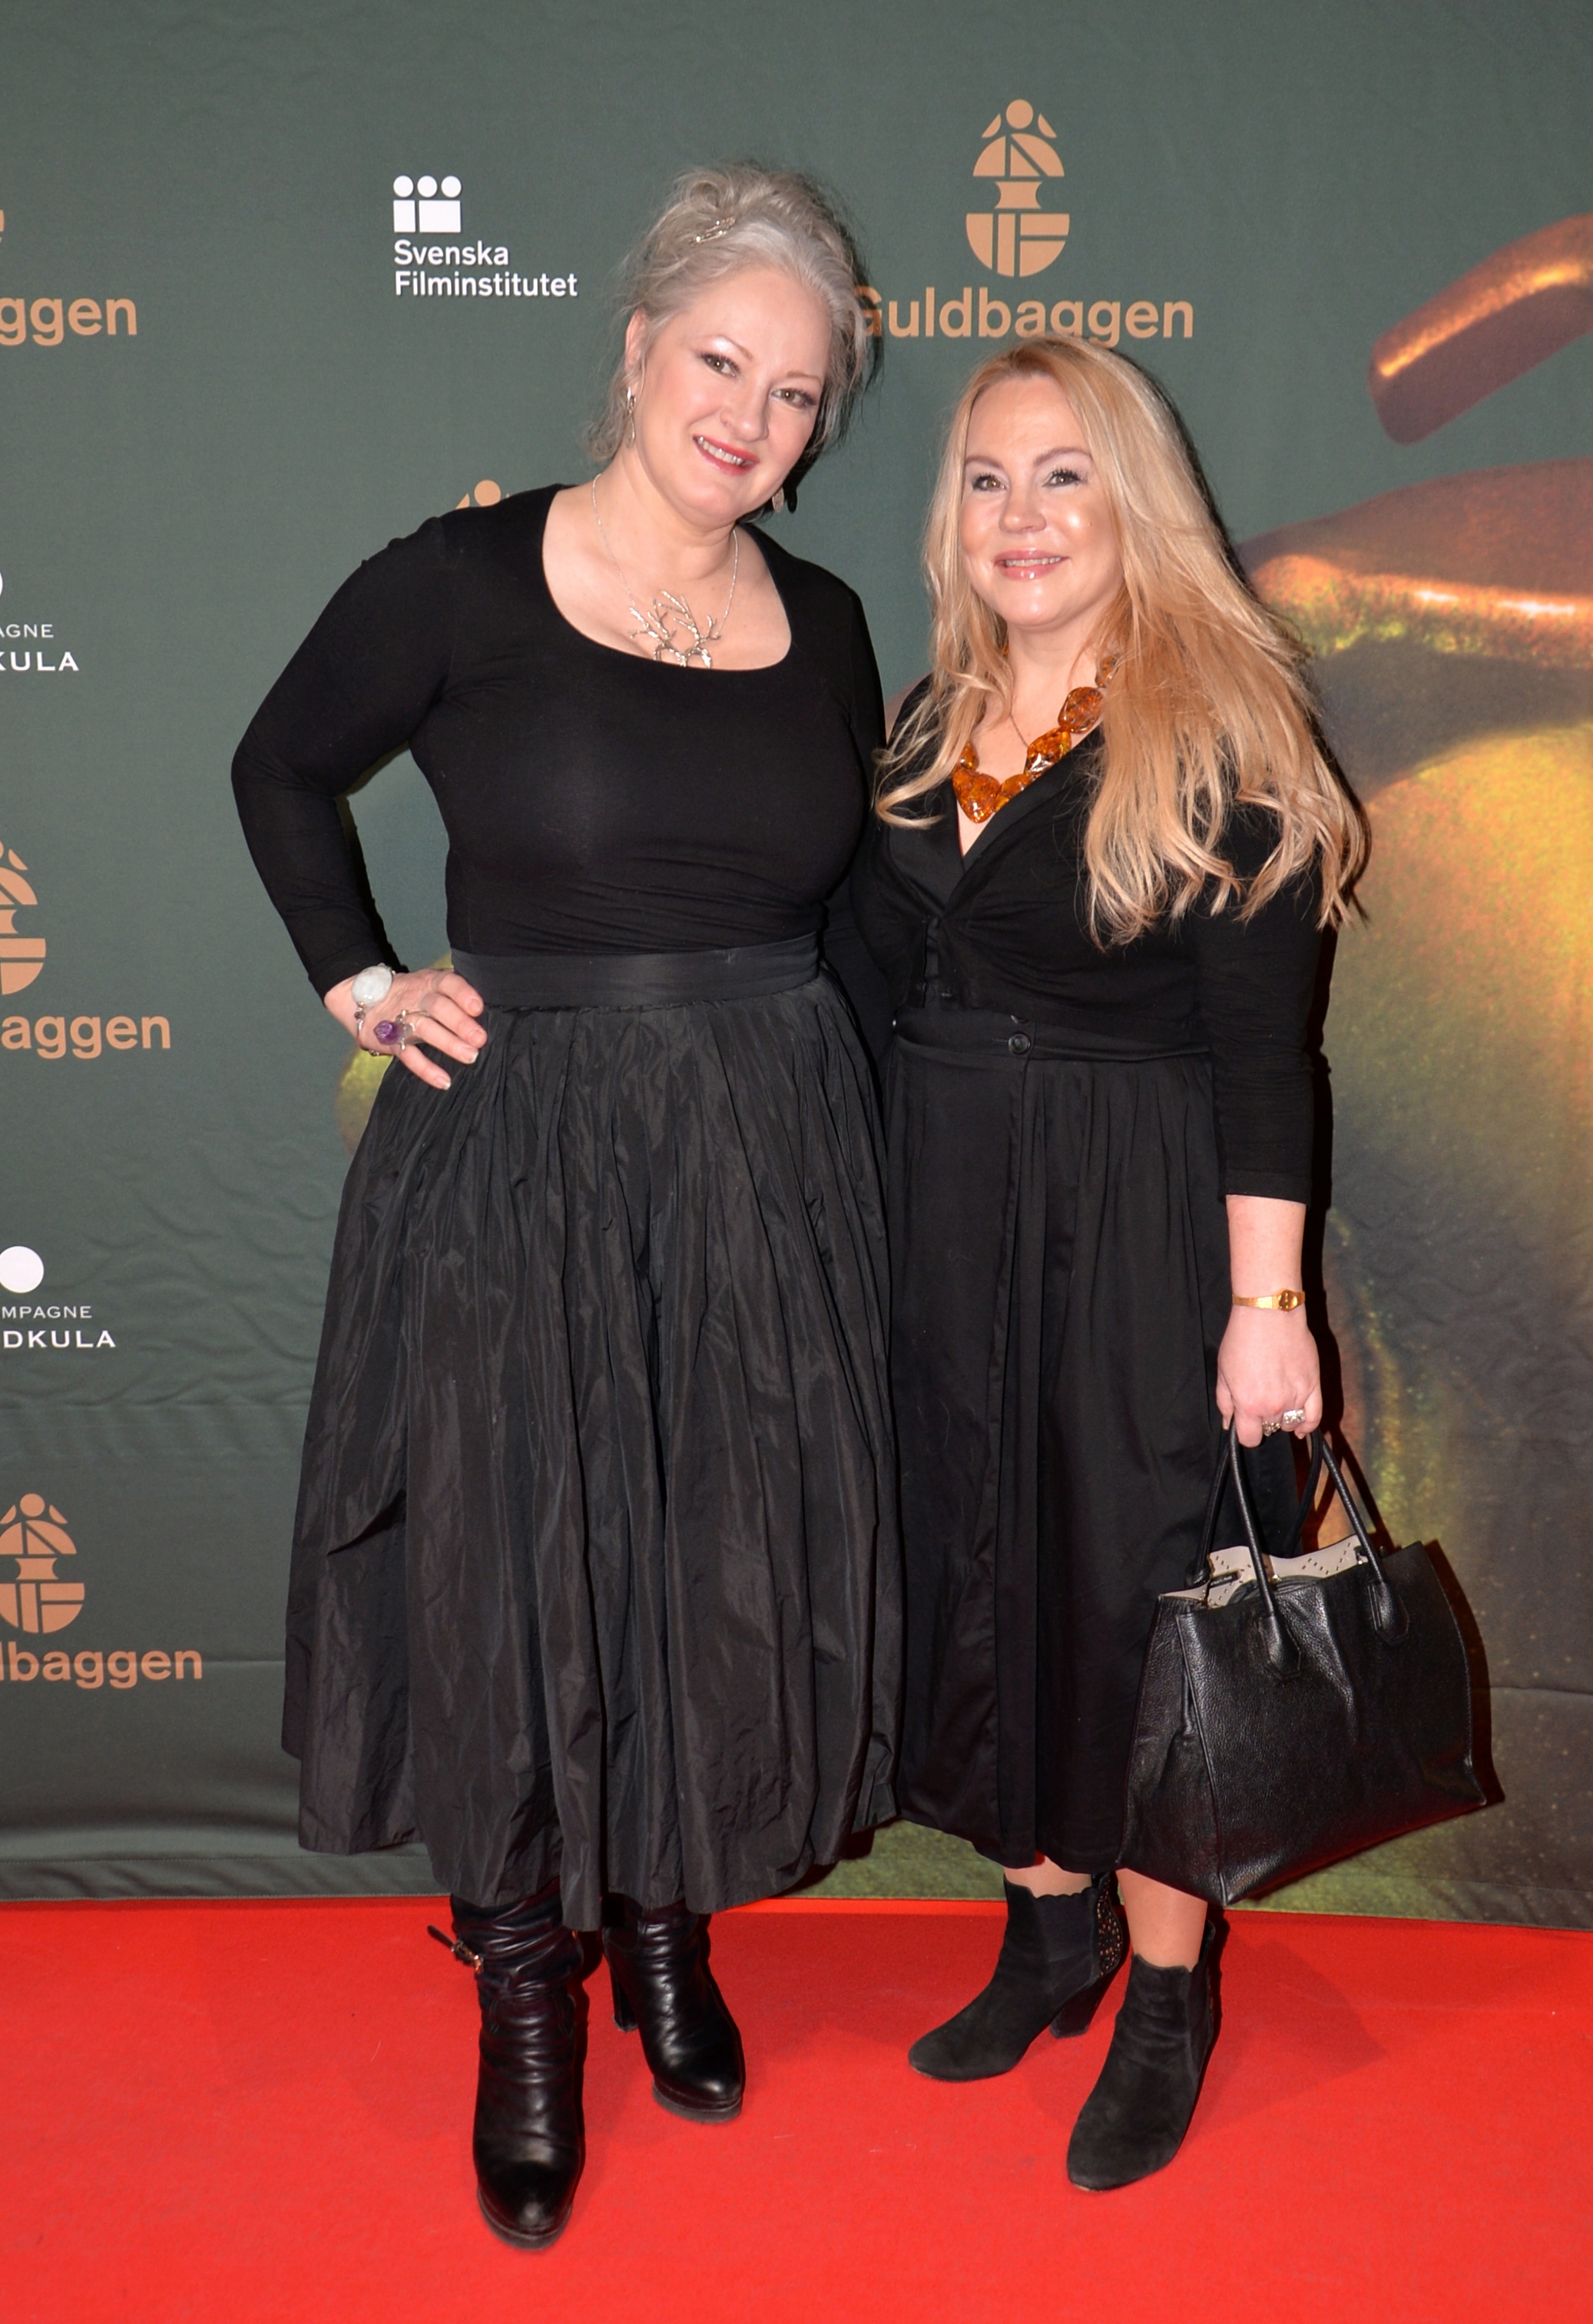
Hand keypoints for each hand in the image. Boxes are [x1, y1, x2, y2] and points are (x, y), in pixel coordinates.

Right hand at [323, 967, 486, 1090]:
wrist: (362, 999)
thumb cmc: (411, 994)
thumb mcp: (429, 984)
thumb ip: (454, 991)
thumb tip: (493, 1003)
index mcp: (430, 982)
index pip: (447, 982)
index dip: (462, 993)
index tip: (478, 1007)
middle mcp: (417, 998)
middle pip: (438, 1007)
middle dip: (459, 1022)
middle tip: (480, 1039)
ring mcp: (402, 1019)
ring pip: (424, 1029)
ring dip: (448, 1043)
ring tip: (471, 1056)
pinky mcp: (392, 1041)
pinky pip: (409, 1056)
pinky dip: (426, 1069)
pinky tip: (444, 1081)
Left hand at [1215, 1306, 1321, 1445]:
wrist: (1269, 1315)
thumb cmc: (1242, 1340)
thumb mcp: (1223, 1372)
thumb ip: (1225, 1402)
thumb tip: (1229, 1423)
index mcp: (1249, 1405)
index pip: (1250, 1439)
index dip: (1245, 1433)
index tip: (1245, 1424)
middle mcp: (1274, 1407)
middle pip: (1269, 1428)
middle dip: (1262, 1418)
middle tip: (1259, 1398)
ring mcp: (1296, 1398)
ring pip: (1289, 1423)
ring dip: (1282, 1418)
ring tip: (1276, 1400)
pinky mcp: (1313, 1387)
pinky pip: (1314, 1417)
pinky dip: (1307, 1426)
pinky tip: (1301, 1429)